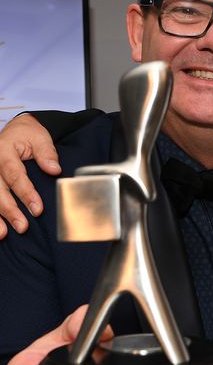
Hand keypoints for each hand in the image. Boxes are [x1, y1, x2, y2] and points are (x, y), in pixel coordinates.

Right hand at [0, 114, 60, 238]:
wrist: (14, 130)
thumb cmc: (28, 136)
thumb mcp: (39, 138)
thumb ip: (47, 153)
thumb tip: (54, 170)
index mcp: (4, 151)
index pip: (15, 175)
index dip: (26, 193)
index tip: (38, 209)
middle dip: (10, 210)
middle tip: (23, 226)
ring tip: (3, 234)